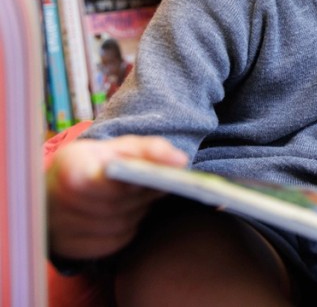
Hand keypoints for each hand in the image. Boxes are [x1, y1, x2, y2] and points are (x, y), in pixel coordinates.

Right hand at [46, 135, 188, 259]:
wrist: (57, 187)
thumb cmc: (95, 163)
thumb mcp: (120, 147)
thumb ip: (150, 149)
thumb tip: (179, 161)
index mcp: (70, 170)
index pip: (108, 183)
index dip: (135, 183)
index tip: (158, 178)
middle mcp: (59, 203)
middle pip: (117, 205)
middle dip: (142, 196)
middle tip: (158, 185)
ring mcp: (63, 230)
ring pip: (118, 225)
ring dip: (137, 211)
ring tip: (140, 197)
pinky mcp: (72, 249)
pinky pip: (114, 241)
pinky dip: (128, 228)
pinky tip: (127, 213)